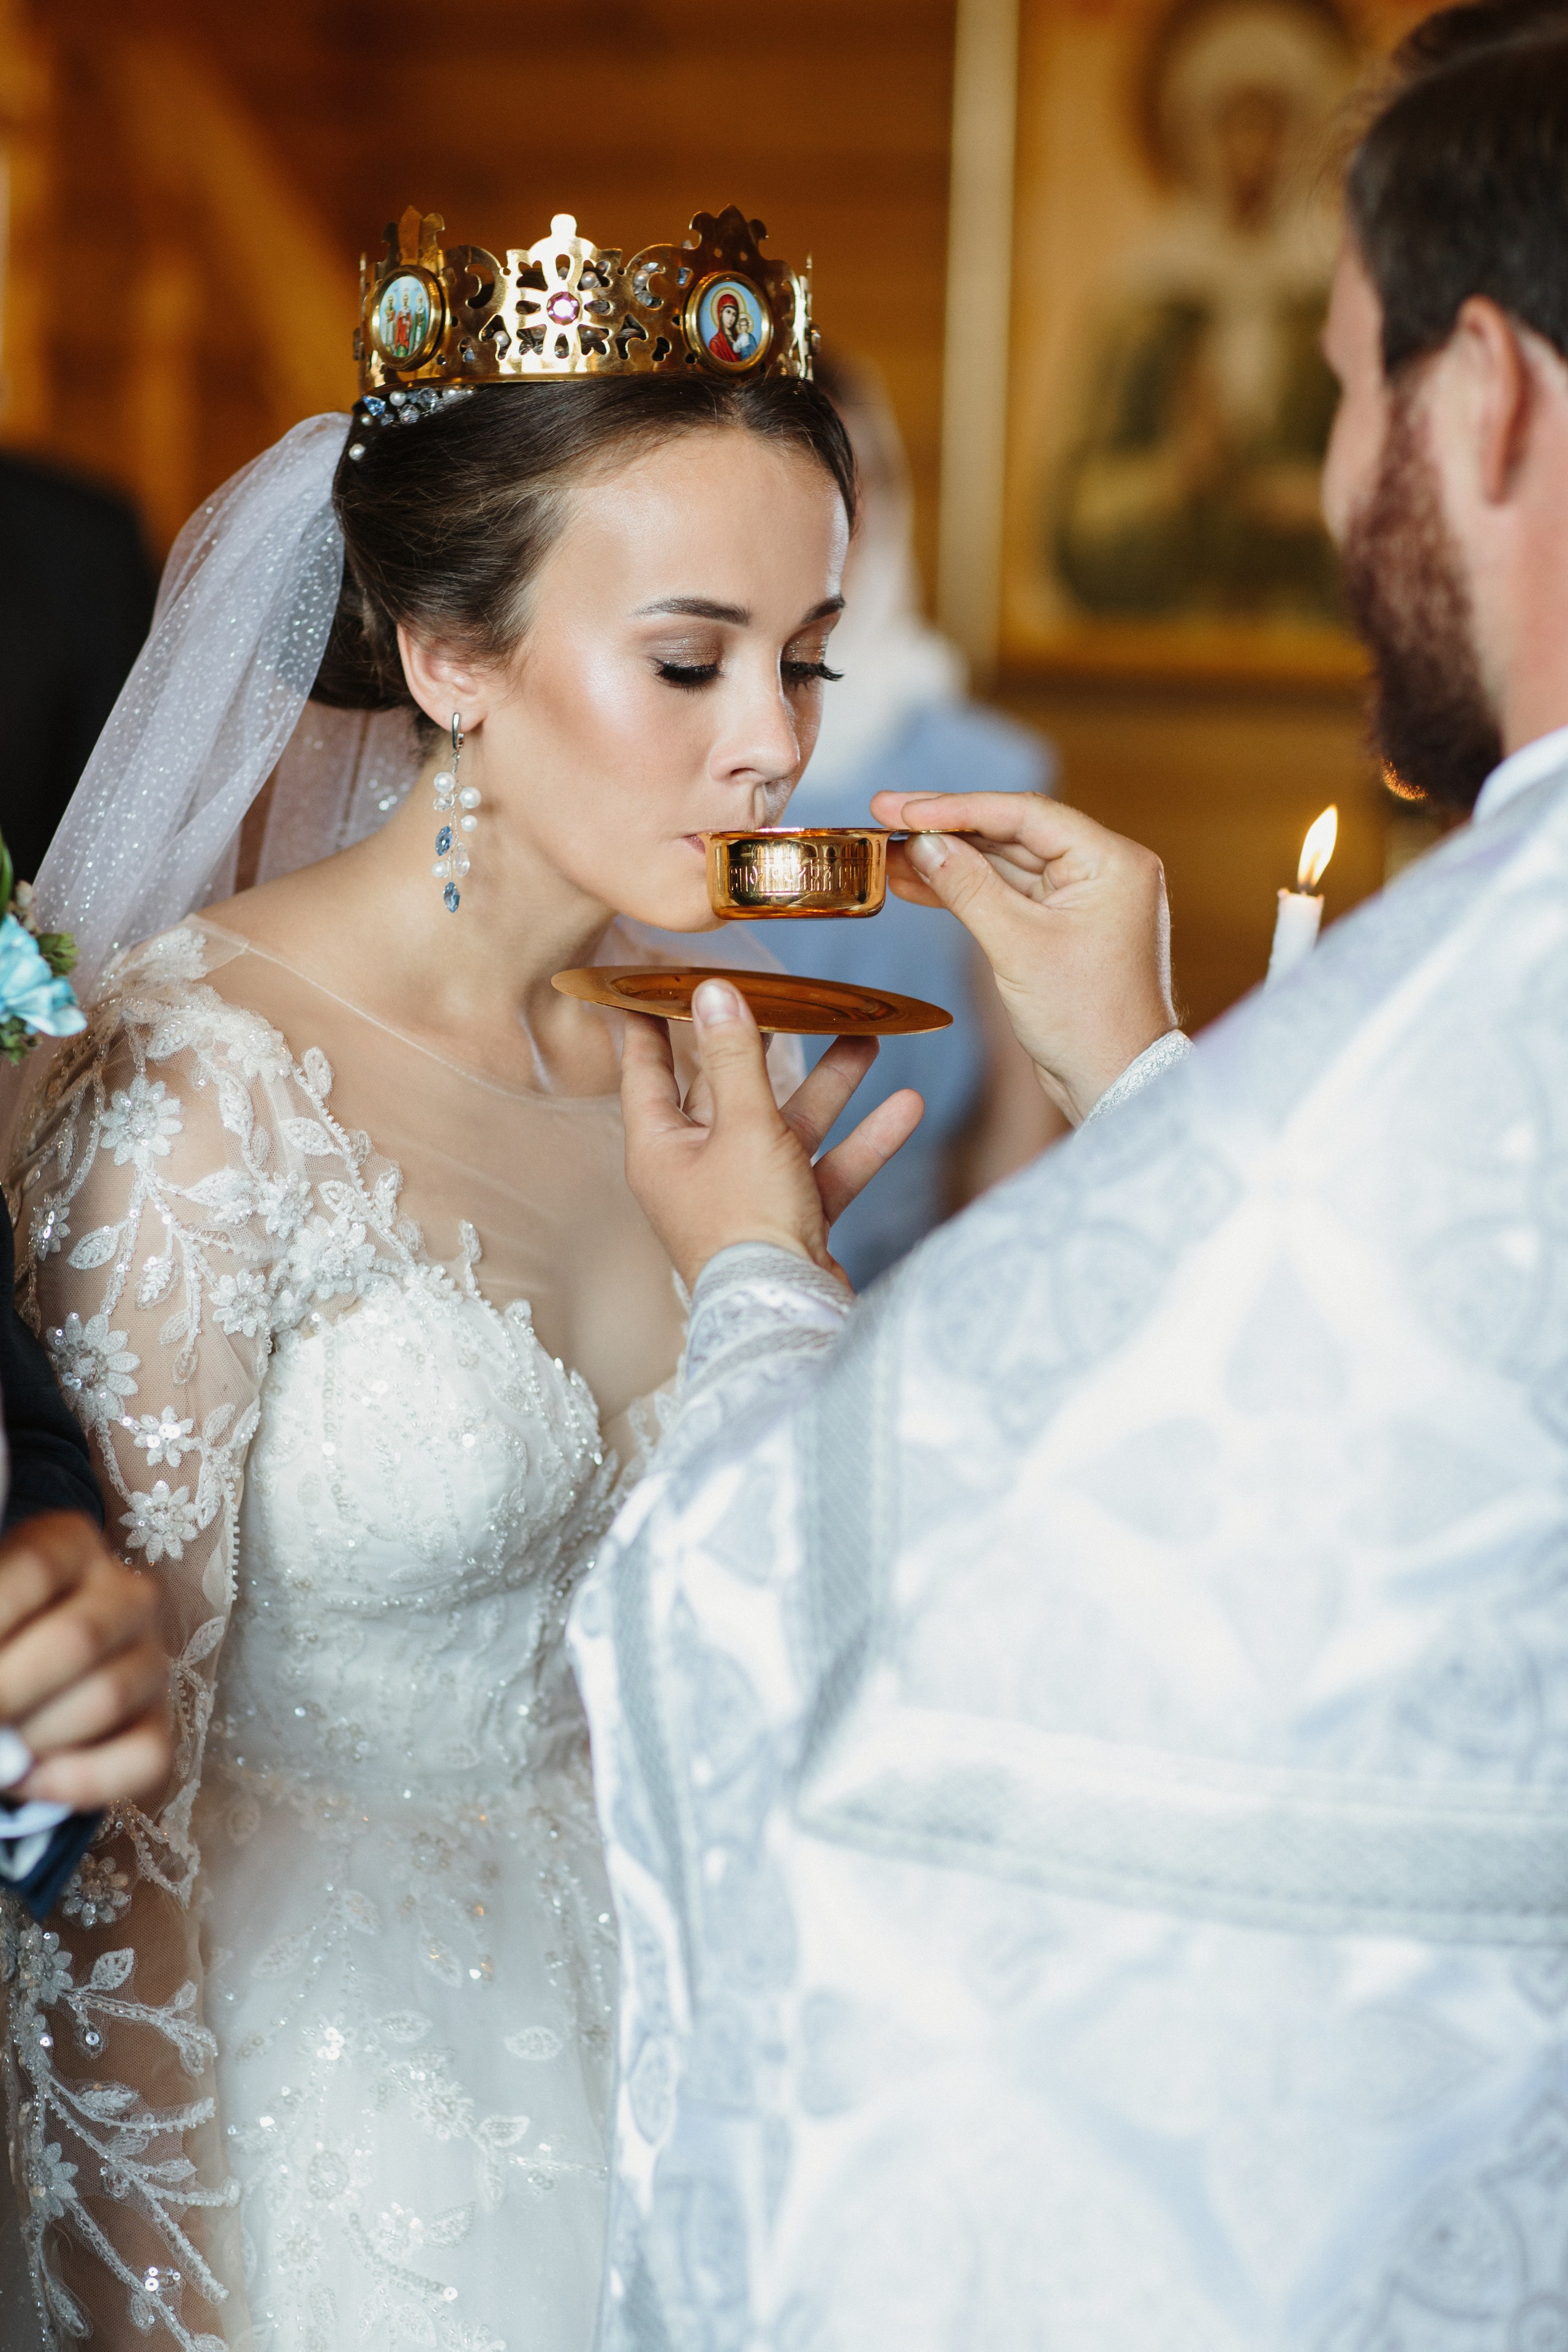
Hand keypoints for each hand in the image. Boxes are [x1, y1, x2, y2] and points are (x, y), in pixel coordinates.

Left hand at [0, 1512, 169, 1808]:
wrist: (15, 1665)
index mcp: (71, 1544)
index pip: (34, 1568)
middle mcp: (127, 1592)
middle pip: (80, 1637)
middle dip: (9, 1690)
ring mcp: (152, 1657)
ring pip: (110, 1698)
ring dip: (34, 1738)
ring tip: (0, 1745)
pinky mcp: (162, 1721)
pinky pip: (147, 1758)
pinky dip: (81, 1780)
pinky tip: (29, 1778)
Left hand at [622, 979, 923, 1291]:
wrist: (784, 1315)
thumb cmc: (745, 1226)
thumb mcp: (742, 1125)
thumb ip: (733, 1056)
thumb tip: (712, 992)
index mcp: (662, 1147)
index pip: (647, 1070)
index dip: (651, 1024)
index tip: (653, 981)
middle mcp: (698, 1169)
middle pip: (730, 1092)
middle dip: (768, 1046)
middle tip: (787, 997)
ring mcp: (747, 1195)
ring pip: (788, 1126)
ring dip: (829, 1086)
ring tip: (868, 1036)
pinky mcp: (791, 1219)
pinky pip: (826, 1169)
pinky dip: (862, 1142)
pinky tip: (905, 1107)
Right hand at [874, 790, 1176, 1125]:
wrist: (1115, 1085)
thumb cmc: (1087, 1021)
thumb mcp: (1017, 946)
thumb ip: (968, 887)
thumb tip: (923, 844)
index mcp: (1111, 862)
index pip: (1024, 815)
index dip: (957, 808)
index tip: (902, 808)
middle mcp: (1103, 870)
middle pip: (1011, 833)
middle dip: (946, 830)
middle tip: (884, 815)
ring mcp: (1082, 899)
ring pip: (1004, 864)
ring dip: (948, 860)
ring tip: (889, 853)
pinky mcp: (1062, 926)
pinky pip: (1007, 896)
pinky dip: (964, 891)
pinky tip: (916, 883)